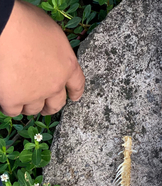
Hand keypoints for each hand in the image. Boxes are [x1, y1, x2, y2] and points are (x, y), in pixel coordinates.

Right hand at [0, 0, 84, 116]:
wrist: (4, 26)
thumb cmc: (25, 21)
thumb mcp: (51, 32)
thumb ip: (54, 50)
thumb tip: (47, 54)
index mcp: (67, 65)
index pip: (77, 84)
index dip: (76, 92)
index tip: (74, 97)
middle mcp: (54, 84)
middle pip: (57, 103)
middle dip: (51, 106)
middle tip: (45, 107)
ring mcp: (35, 94)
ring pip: (34, 108)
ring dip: (30, 106)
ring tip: (23, 100)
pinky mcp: (14, 99)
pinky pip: (14, 110)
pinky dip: (11, 107)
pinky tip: (8, 101)